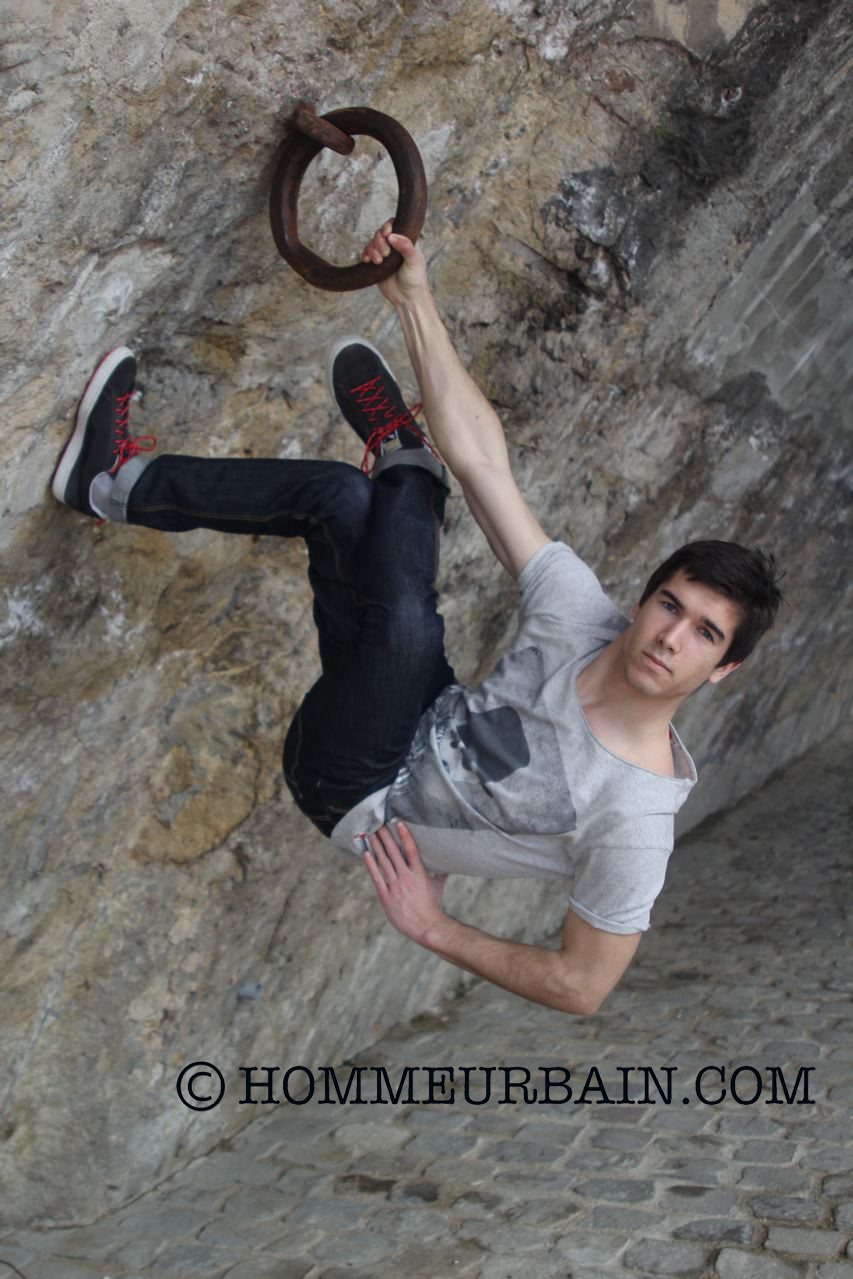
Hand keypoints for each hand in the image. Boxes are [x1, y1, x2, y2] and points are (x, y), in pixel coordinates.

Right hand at [361, 219, 429, 304]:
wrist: (406, 298)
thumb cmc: (415, 280)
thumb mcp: (413, 262)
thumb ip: (406, 247)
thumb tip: (392, 236)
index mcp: (407, 241)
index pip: (395, 225)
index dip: (388, 226)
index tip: (386, 234)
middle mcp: (395, 246)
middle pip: (380, 233)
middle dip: (379, 241)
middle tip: (385, 254)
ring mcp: (385, 254)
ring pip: (372, 242)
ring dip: (372, 249)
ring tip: (378, 262)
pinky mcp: (377, 263)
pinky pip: (367, 253)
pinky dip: (365, 254)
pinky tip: (367, 261)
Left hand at [363, 821, 447, 943]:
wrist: (426, 926)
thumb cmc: (433, 905)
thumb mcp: (438, 884)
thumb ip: (438, 870)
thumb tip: (446, 860)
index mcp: (419, 873)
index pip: (411, 849)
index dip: (405, 835)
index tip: (398, 823)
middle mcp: (406, 877)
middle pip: (394, 852)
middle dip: (385, 837)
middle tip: (379, 824)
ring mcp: (395, 886)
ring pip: (383, 862)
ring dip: (376, 847)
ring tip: (371, 835)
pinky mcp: (386, 896)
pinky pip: (376, 877)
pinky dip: (371, 865)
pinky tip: (366, 854)